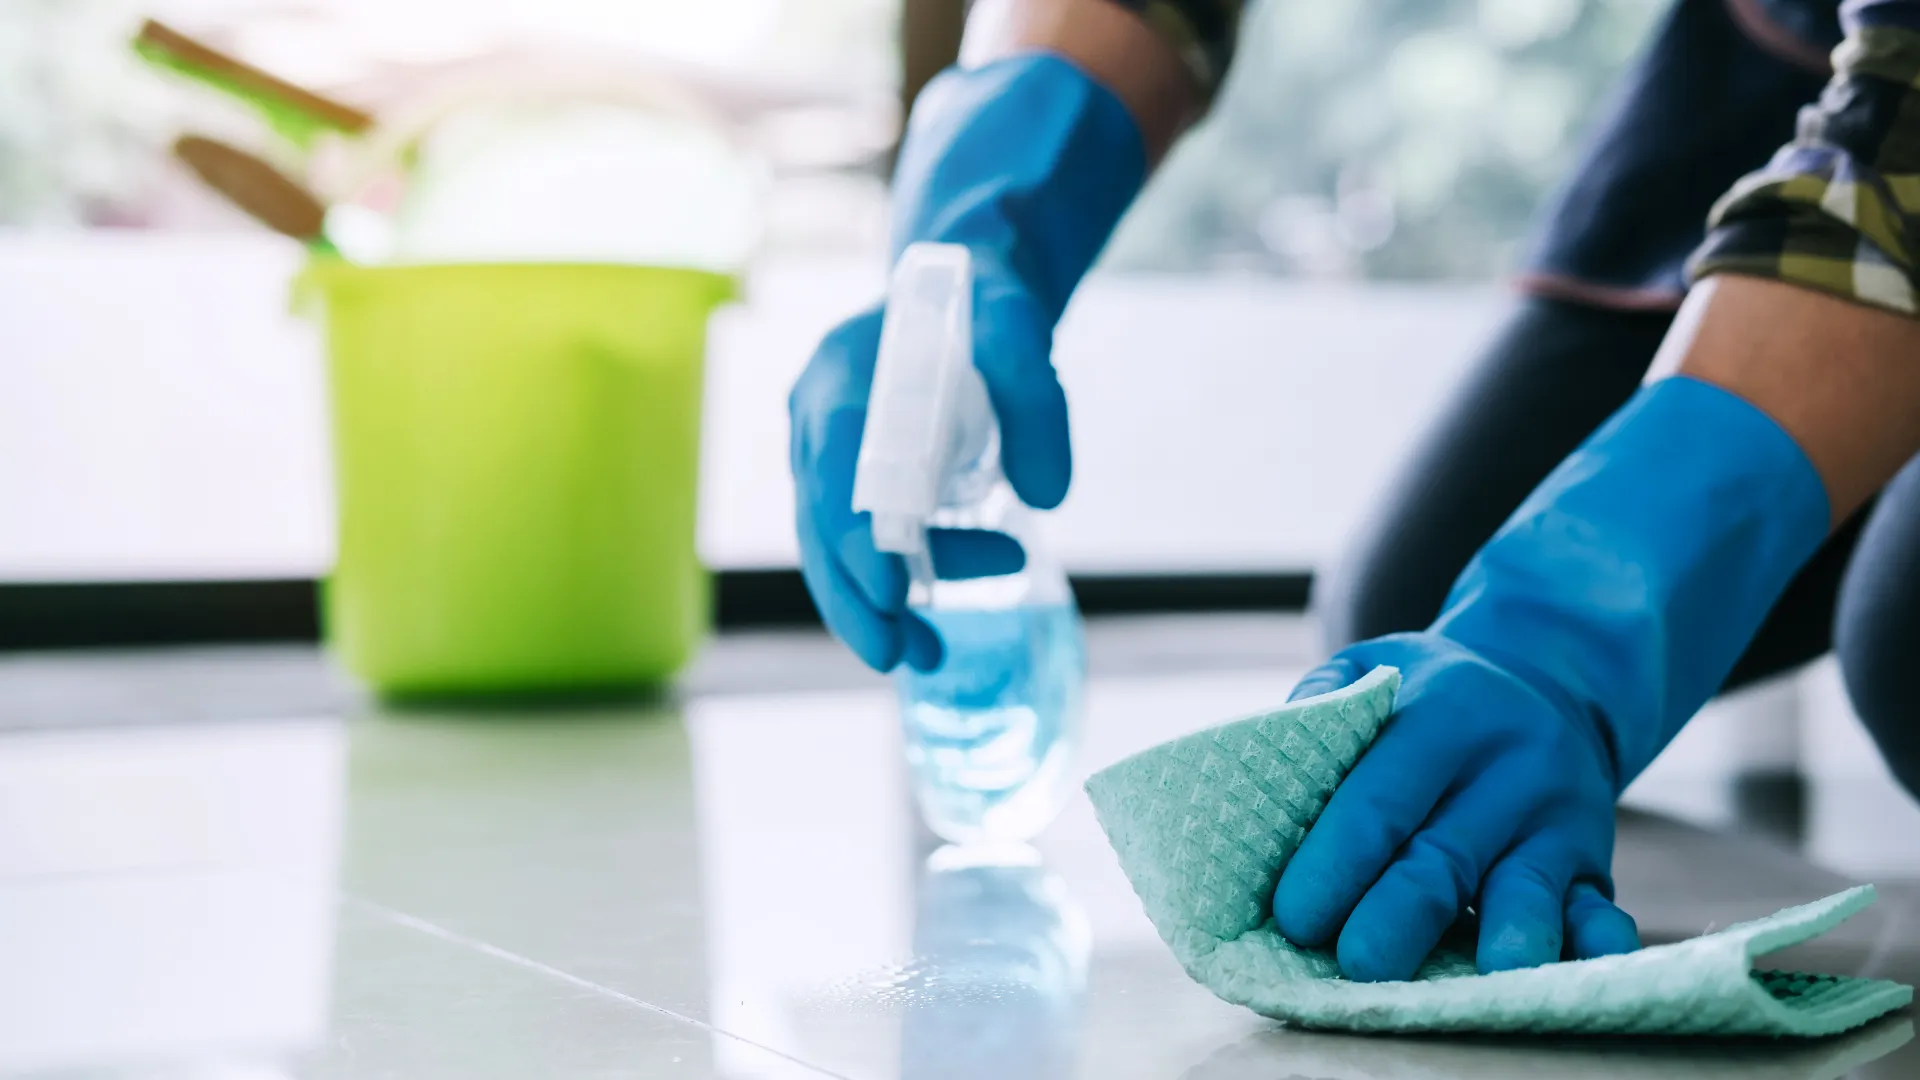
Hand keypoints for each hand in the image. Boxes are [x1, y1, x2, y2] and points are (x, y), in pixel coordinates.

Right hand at [787, 54, 1143, 670]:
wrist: (962, 291)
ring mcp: (827, 457)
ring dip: (870, 609)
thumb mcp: (1019, 329)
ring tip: (927, 657)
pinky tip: (927, 635)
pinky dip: (887, 593)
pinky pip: (855, 548)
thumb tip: (1049, 495)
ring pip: (830, 547)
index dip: (854, 532)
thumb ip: (1037, 400)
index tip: (890, 589)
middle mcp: (818, 421)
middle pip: (818, 522)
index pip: (835, 465)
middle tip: (898, 656)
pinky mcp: (850, 485)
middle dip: (853, 596)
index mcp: (843, 377)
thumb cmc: (985, 306)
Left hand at [1272, 633, 1641, 981]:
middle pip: (1445, 855)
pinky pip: (1599, 908)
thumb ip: (1321, 704)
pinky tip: (1589, 970)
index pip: (1382, 797)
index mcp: (1442, 713)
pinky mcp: (1591, 863)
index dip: (1338, 858)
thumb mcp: (1375, 668)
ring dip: (1508, 936)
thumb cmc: (1426, 694)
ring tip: (1485, 980)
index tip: (1295, 916)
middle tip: (1358, 965)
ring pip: (1526, 887)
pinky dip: (1596, 946)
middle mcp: (1507, 765)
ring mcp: (1557, 817)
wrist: (1546, 682)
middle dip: (1401, 915)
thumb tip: (1260, 776)